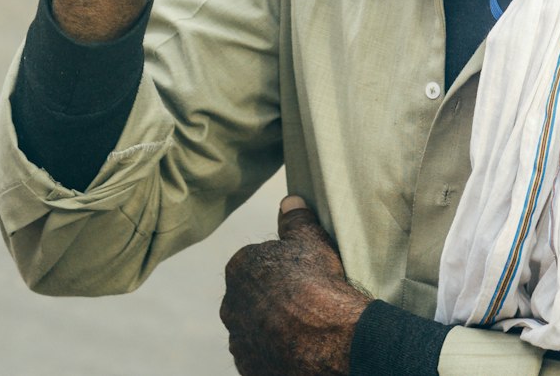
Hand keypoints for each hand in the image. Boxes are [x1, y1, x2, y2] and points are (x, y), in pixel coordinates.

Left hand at [221, 197, 370, 375]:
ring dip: (269, 324)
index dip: (281, 266)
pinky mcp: (249, 369)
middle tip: (302, 298)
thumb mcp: (311, 239)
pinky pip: (260, 353)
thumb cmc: (318, 283)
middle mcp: (231, 305)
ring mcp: (239, 340)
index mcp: (240, 268)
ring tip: (303, 324)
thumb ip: (295, 218)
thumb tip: (289, 200)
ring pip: (253, 326)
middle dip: (269, 295)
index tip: (301, 272)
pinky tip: (298, 344)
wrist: (328, 342)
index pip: (256, 261)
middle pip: (251, 295)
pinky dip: (273, 349)